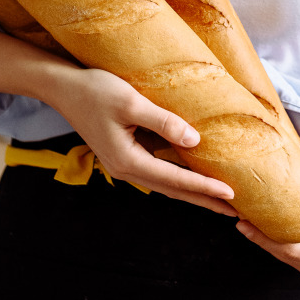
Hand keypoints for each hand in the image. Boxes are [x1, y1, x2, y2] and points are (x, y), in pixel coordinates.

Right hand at [49, 65, 237, 215]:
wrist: (64, 88)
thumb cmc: (95, 90)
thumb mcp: (131, 102)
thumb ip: (163, 122)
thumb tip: (195, 142)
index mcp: (128, 160)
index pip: (175, 179)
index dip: (205, 187)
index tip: (231, 195)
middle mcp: (126, 169)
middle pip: (173, 189)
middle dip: (204, 200)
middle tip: (236, 210)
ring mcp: (124, 164)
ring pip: (165, 183)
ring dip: (193, 191)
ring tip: (219, 199)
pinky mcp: (124, 154)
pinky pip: (157, 171)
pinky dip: (178, 177)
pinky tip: (192, 175)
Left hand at [236, 160, 299, 280]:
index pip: (288, 249)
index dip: (264, 238)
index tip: (243, 223)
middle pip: (281, 253)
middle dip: (258, 237)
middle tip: (234, 215)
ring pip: (282, 252)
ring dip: (263, 237)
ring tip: (240, 216)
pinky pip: (289, 249)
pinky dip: (274, 236)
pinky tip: (259, 219)